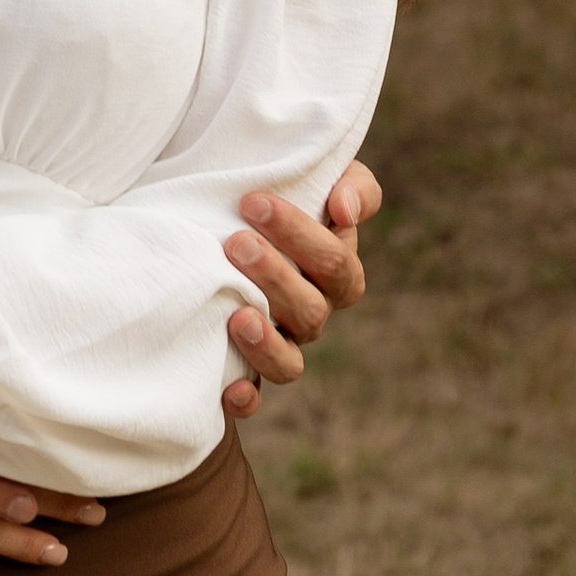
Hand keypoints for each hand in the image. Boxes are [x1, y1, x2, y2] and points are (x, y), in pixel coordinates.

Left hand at [219, 158, 380, 418]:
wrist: (225, 217)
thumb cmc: (278, 192)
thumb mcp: (320, 177)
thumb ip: (350, 185)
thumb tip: (343, 208)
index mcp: (334, 271)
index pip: (335, 262)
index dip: (301, 236)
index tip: (253, 202)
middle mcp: (312, 312)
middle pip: (312, 310)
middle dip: (275, 277)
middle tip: (236, 243)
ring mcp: (281, 343)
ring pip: (290, 362)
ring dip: (267, 342)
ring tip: (237, 315)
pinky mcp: (244, 367)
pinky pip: (255, 396)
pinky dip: (247, 398)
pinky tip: (230, 389)